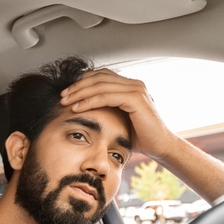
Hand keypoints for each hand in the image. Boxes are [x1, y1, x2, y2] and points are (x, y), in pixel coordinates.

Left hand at [60, 69, 179, 160]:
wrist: (160, 147)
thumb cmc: (141, 137)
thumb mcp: (121, 120)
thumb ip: (109, 110)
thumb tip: (88, 109)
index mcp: (131, 86)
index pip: (101, 76)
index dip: (82, 82)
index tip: (67, 93)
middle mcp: (134, 84)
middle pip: (99, 77)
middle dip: (77, 86)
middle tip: (62, 96)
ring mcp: (136, 89)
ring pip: (100, 85)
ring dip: (79, 93)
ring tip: (65, 102)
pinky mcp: (135, 98)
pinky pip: (106, 96)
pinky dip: (89, 101)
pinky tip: (77, 108)